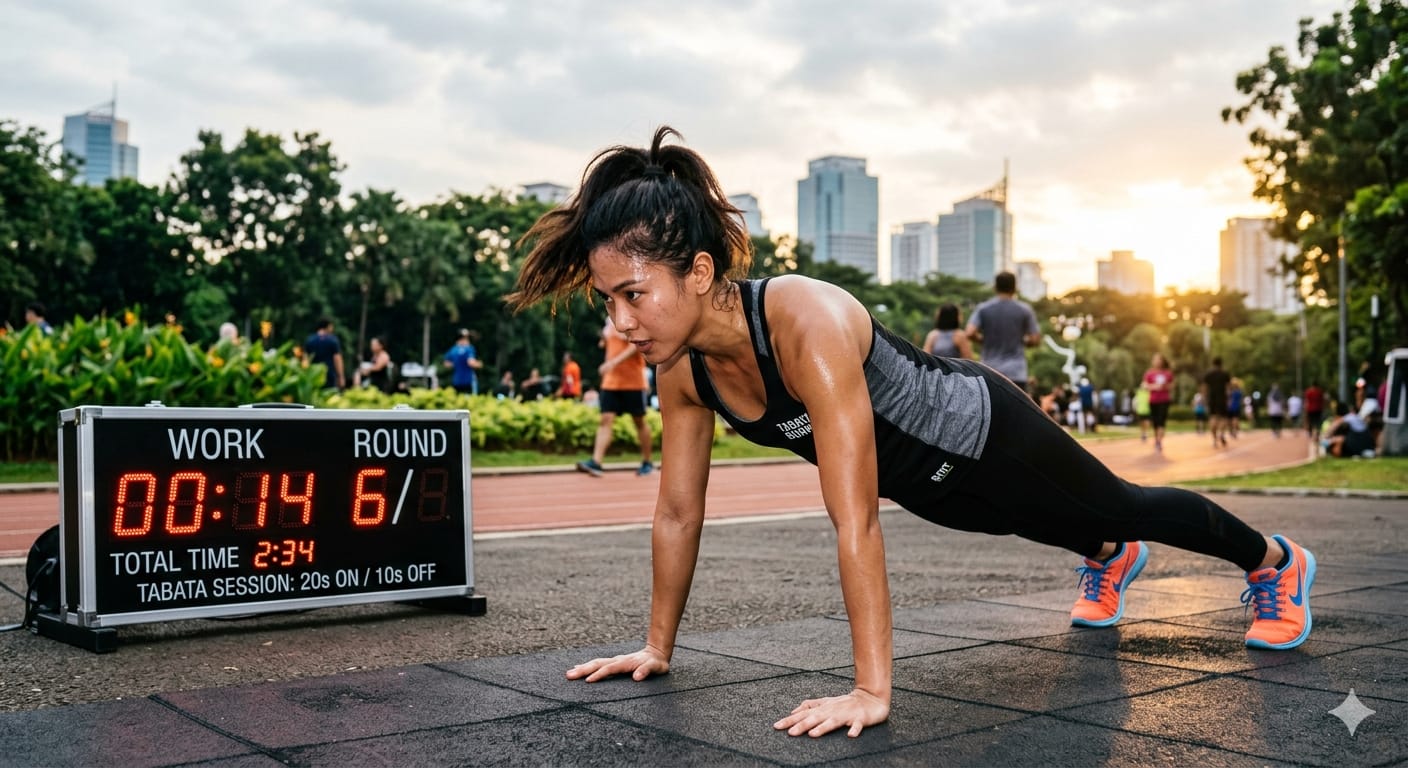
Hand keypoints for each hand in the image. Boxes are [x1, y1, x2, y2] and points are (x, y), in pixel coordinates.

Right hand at [565, 646, 669, 682]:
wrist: (657, 653)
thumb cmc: (657, 663)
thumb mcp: (656, 667)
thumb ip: (647, 670)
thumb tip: (637, 677)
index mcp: (625, 663)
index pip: (609, 669)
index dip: (599, 674)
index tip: (588, 681)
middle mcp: (617, 660)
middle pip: (597, 664)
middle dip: (583, 670)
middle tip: (569, 675)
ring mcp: (615, 661)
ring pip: (595, 663)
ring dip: (582, 668)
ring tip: (569, 673)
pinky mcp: (614, 663)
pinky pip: (598, 664)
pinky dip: (587, 666)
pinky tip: (579, 668)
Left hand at [773, 688, 888, 737]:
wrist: (871, 698)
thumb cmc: (845, 703)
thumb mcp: (826, 702)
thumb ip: (810, 706)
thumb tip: (792, 711)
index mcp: (823, 708)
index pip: (803, 714)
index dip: (790, 720)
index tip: (776, 726)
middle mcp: (832, 710)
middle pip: (815, 718)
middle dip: (802, 725)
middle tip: (790, 733)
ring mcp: (846, 714)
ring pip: (833, 722)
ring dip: (823, 727)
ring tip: (813, 734)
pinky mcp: (860, 719)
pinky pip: (857, 725)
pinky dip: (854, 729)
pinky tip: (851, 735)